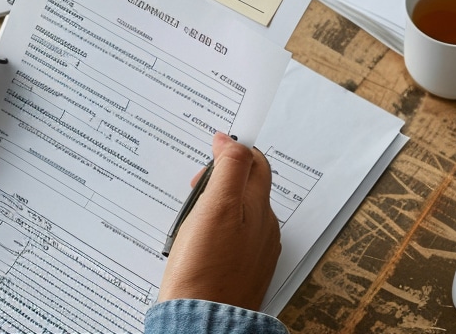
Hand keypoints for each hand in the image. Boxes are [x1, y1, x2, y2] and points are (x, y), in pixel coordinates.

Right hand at [158, 132, 280, 309]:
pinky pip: (232, 238)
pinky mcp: (242, 270)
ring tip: (191, 221)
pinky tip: (197, 243)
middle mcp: (264, 227)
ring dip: (214, 206)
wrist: (201, 321)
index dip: (232, 151)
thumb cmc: (204, 268)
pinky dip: (215, 231)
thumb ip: (228, 168)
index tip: (210, 152)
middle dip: (219, 179)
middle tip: (193, 191)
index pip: (256, 162)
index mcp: (259, 207)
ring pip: (237, 212)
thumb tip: (231, 141)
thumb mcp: (215, 207)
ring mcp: (255, 251)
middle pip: (245, 186)